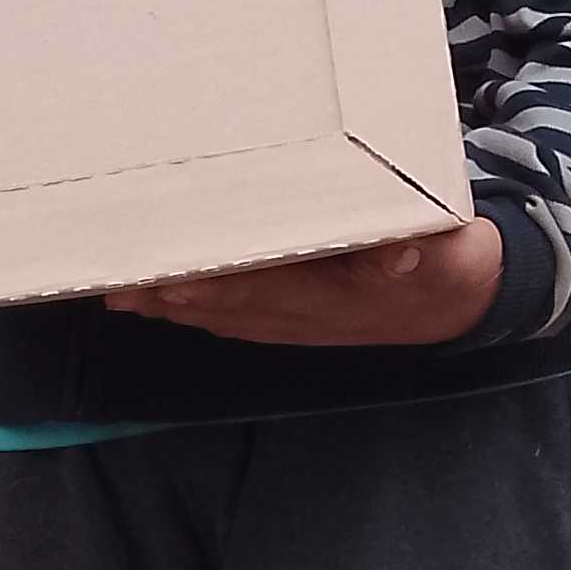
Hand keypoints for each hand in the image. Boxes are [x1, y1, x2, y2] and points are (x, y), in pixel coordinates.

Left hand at [104, 216, 505, 348]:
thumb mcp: (451, 251)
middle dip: (170, 290)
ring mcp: (291, 319)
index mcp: (339, 295)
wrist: (458, 301)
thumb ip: (426, 249)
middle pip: (225, 304)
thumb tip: (399, 255)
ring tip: (112, 285)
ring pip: (217, 313)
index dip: (217, 282)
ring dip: (166, 303)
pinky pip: (226, 314)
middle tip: (115, 273)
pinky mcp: (285, 315)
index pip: (265, 288)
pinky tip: (146, 297)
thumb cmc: (449, 262)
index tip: (171, 271)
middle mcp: (304, 315)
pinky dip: (184, 306)